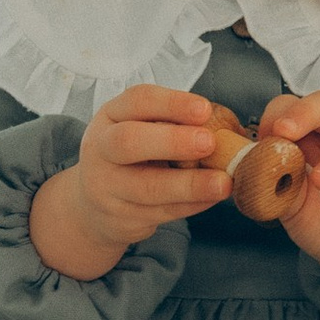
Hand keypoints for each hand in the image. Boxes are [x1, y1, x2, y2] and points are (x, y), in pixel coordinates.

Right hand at [29, 87, 234, 280]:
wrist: (94, 207)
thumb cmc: (133, 157)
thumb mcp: (142, 130)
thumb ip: (175, 125)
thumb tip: (225, 129)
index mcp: (111, 116)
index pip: (138, 101)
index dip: (172, 103)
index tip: (205, 110)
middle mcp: (101, 148)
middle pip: (129, 141)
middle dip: (172, 141)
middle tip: (209, 143)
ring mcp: (105, 186)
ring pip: (147, 187)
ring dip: (189, 185)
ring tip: (223, 183)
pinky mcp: (119, 218)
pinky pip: (159, 212)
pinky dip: (190, 205)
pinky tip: (211, 198)